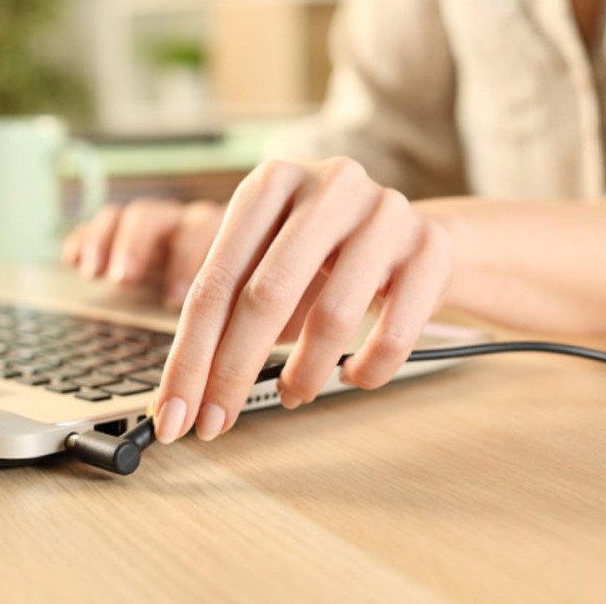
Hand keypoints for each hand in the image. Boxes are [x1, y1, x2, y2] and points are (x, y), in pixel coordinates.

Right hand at [62, 198, 224, 308]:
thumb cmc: (237, 295)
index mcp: (227, 237)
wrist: (235, 261)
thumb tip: (240, 349)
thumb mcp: (238, 304)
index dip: (185, 264)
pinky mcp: (130, 232)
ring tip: (94, 273)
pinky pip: (106, 223)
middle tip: (124, 279)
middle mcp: (191, 225)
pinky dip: (88, 238)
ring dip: (110, 242)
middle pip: (162, 219)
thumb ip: (235, 316)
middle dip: (140, 247)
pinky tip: (72, 259)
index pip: (204, 235)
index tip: (171, 299)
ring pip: (136, 217)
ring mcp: (161, 225)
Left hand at [152, 157, 454, 443]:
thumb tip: (186, 394)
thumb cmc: (323, 256)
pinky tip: (352, 376)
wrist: (410, 236)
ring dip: (303, 374)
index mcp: (271, 183)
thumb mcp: (270, 261)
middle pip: (266, 296)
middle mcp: (328, 185)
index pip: (215, 281)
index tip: (175, 413)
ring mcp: (385, 213)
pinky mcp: (430, 248)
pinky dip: (366, 370)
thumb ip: (227, 312)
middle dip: (233, 373)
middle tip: (215, 422)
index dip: (190, 356)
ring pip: (333, 317)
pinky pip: (394, 332)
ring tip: (292, 394)